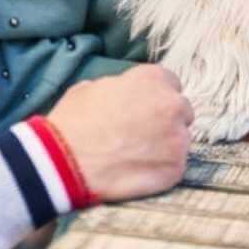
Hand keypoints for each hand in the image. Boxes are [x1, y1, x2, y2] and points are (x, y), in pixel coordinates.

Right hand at [46, 64, 192, 202]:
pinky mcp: (176, 168)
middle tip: (142, 132)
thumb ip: (119, 87)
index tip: (145, 107)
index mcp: (152, 78)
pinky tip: (138, 170)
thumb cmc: (74, 120)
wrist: (67, 159)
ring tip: (137, 154)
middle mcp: (172, 104)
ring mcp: (178, 138)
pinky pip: (175, 166)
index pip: (170, 83)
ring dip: (165, 144)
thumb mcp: (91, 87)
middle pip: (180, 110)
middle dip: (166, 119)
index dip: (155, 96)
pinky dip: (161, 168)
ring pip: (180, 139)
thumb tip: (123, 95)